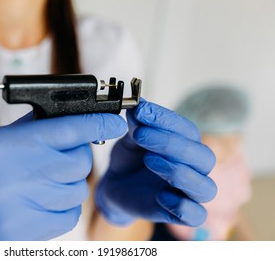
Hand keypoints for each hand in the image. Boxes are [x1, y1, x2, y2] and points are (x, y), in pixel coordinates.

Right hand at [0, 113, 126, 239]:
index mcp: (4, 148)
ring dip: (70, 181)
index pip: (66, 130)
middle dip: (78, 154)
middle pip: (79, 162)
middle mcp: (15, 178)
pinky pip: (68, 216)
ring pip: (77, 190)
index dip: (97, 123)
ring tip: (47, 178)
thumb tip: (65, 116)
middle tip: (63, 153)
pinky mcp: (25, 234)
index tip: (114, 123)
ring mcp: (21, 210)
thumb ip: (29, 129)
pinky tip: (46, 199)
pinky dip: (65, 205)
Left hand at [96, 99, 216, 225]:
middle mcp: (193, 168)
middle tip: (140, 134)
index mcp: (186, 146)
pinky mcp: (177, 213)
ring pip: (206, 187)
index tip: (141, 111)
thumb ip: (136, 124)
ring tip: (150, 160)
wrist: (115, 185)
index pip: (188, 130)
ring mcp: (187, 193)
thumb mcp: (130, 139)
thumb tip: (137, 105)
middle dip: (172, 143)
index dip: (166, 119)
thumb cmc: (129, 160)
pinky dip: (182, 206)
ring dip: (179, 172)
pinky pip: (195, 216)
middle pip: (204, 157)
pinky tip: (160, 196)